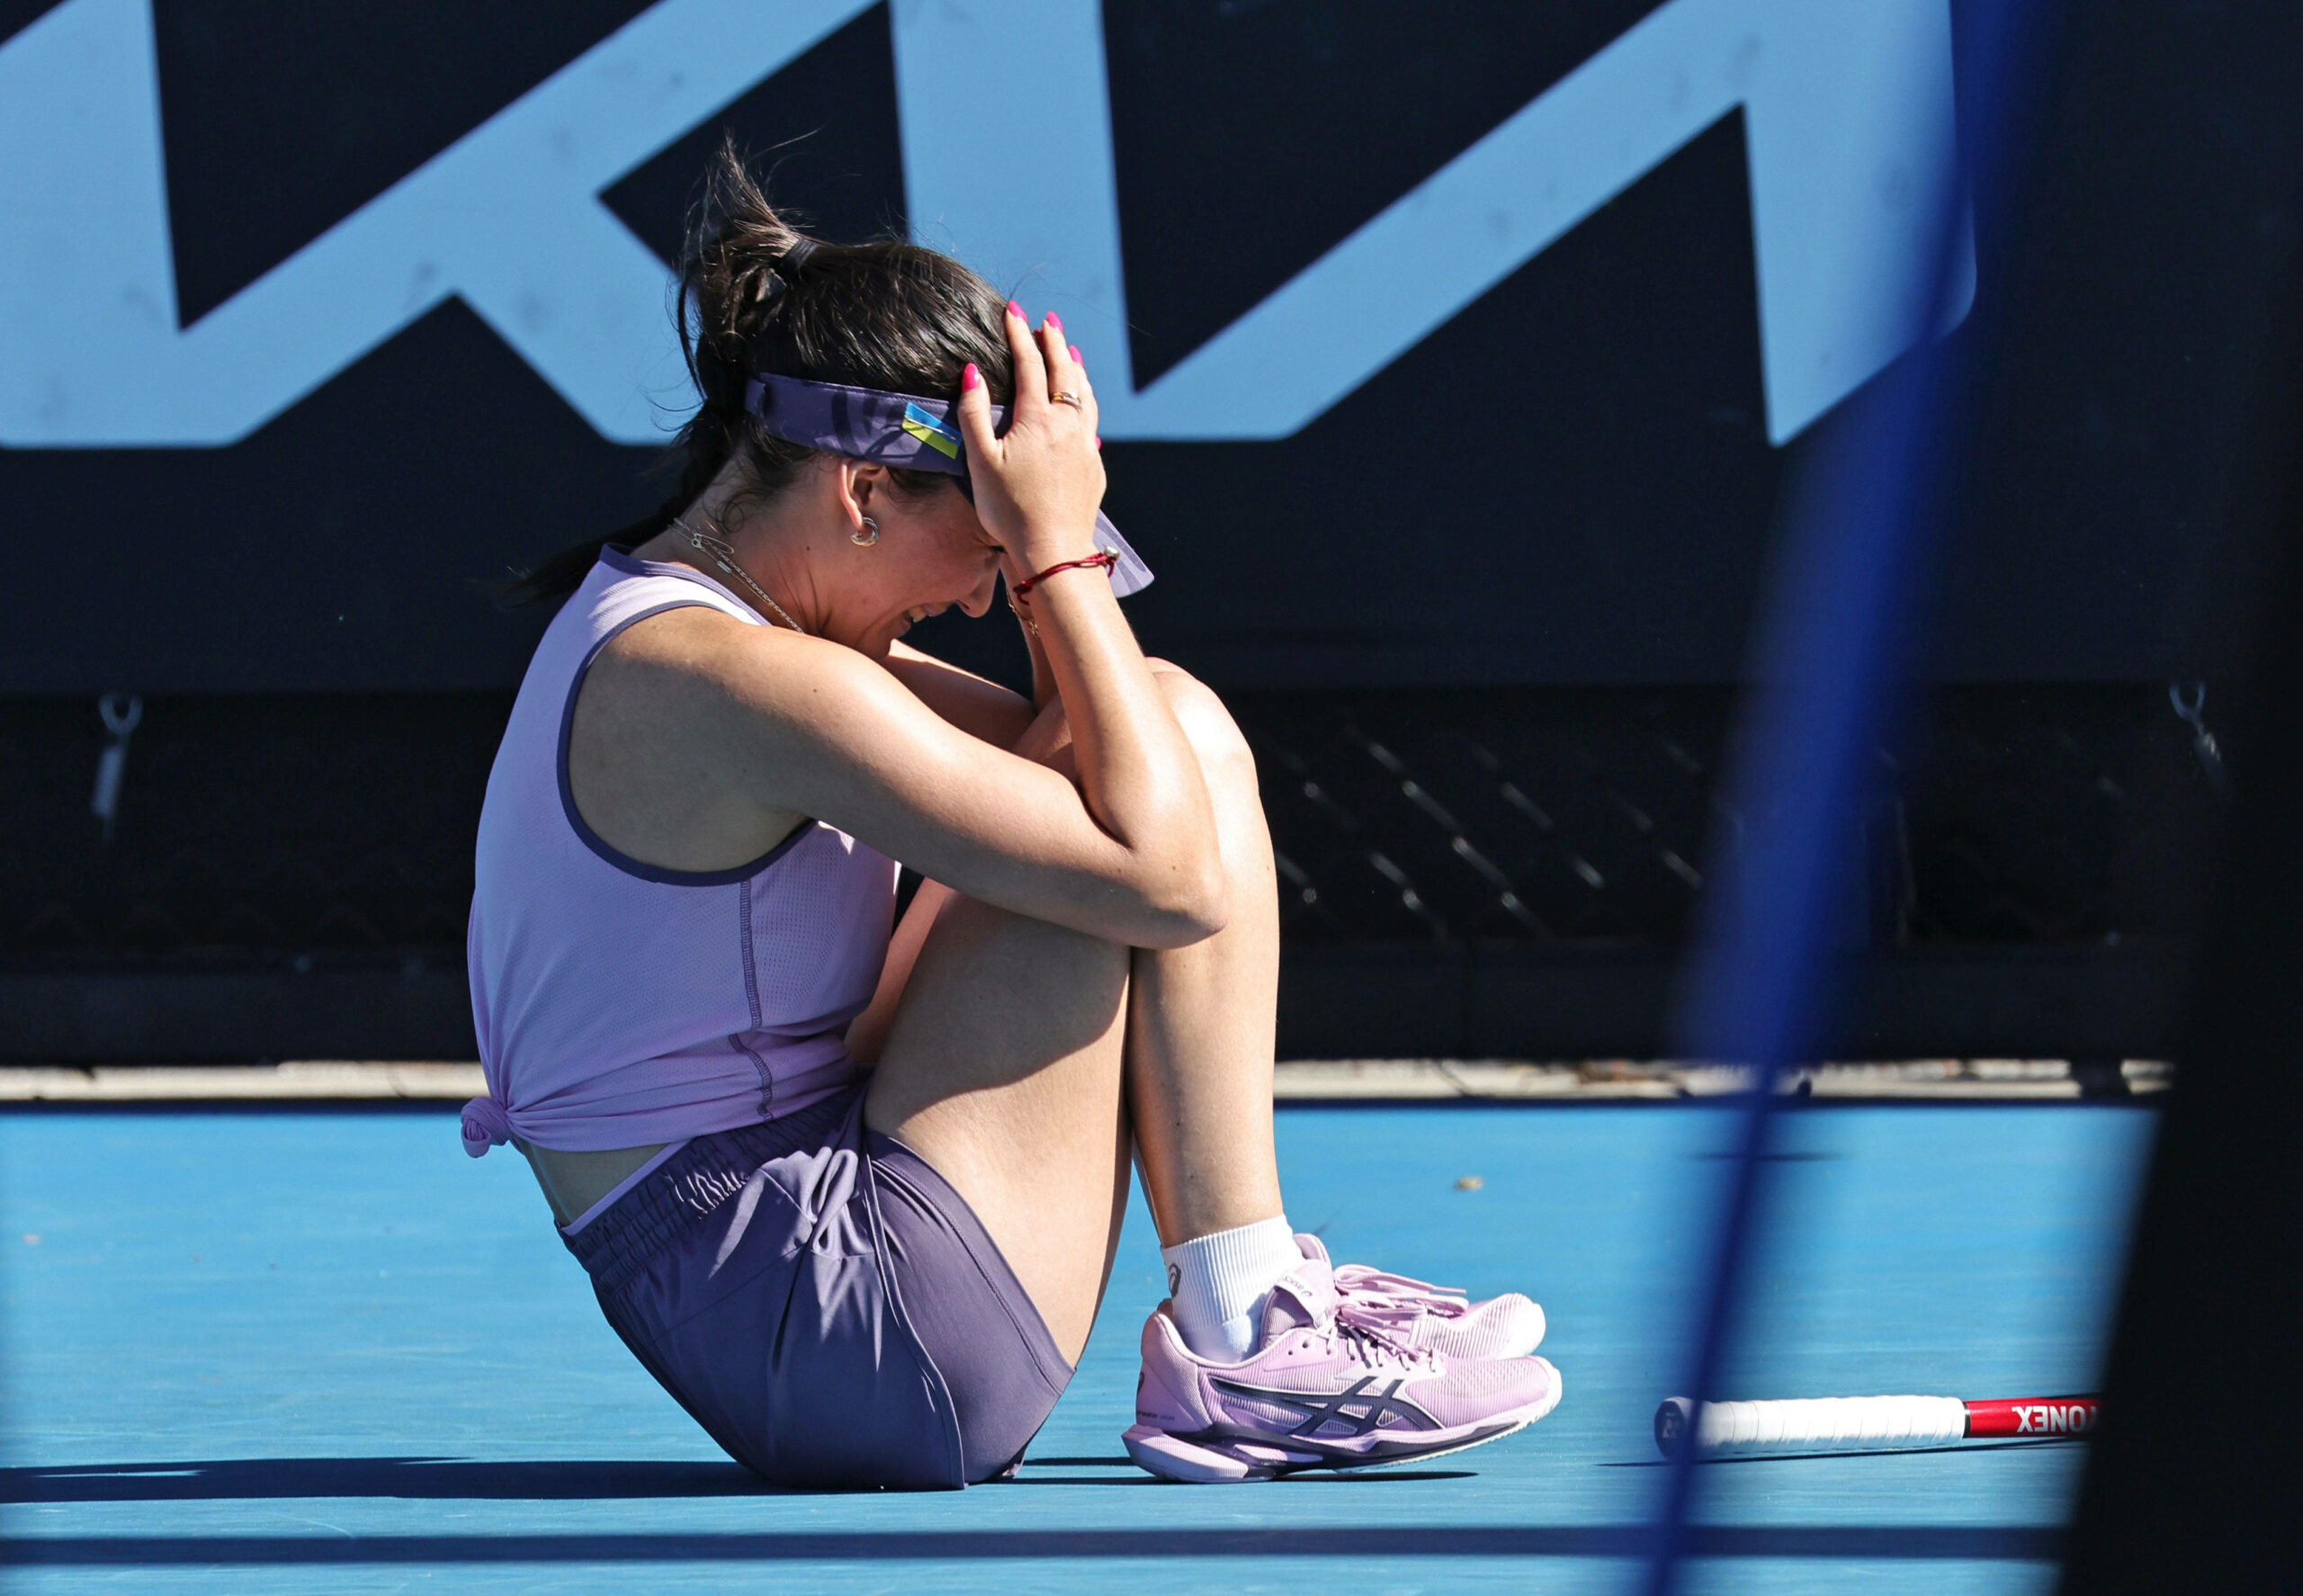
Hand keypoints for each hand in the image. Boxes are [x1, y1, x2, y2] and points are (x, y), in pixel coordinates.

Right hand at [954, 304, 1104, 573]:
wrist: (1053, 550)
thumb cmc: (1009, 510)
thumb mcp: (980, 461)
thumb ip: (974, 413)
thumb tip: (973, 373)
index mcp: (1037, 418)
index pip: (1029, 363)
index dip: (1019, 334)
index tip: (1013, 312)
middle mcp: (1067, 424)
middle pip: (1063, 370)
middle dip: (1054, 341)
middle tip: (1047, 321)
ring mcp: (1085, 445)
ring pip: (1084, 393)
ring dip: (1075, 367)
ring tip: (1070, 351)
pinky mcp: (1094, 465)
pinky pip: (1092, 421)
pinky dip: (1086, 400)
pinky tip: (1083, 404)